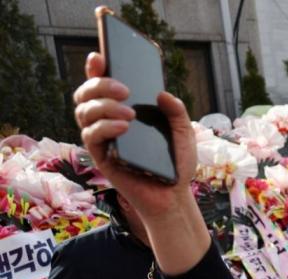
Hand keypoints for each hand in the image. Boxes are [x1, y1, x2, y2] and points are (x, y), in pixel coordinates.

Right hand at [73, 52, 196, 219]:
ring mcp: (102, 138)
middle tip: (124, 89)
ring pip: (84, 112)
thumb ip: (177, 112)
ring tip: (129, 113)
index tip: (100, 56)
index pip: (103, 85)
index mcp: (124, 110)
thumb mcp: (184, 133)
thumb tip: (162, 93)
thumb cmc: (176, 164)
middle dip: (99, 85)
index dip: (97, 68)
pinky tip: (124, 126)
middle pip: (86, 94)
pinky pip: (91, 136)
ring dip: (103, 106)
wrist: (174, 196)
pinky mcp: (101, 157)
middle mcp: (108, 120)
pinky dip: (105, 127)